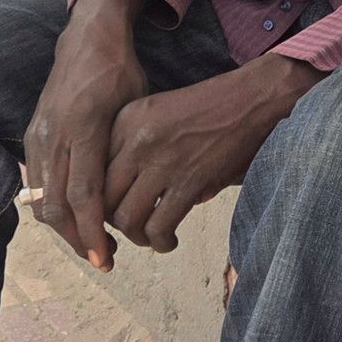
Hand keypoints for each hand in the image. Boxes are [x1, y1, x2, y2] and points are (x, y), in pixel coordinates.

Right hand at [22, 0, 151, 270]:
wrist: (85, 40)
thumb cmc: (120, 73)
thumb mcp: (137, 106)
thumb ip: (131, 149)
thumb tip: (143, 193)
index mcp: (85, 126)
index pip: (84, 193)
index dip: (92, 230)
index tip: (104, 257)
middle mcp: (55, 134)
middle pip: (57, 205)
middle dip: (77, 239)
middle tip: (102, 261)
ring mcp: (39, 135)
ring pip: (43, 198)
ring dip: (66, 228)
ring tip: (94, 244)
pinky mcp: (32, 136)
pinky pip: (38, 183)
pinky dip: (54, 207)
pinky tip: (77, 218)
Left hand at [103, 52, 323, 253]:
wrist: (249, 99)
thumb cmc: (205, 108)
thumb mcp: (156, 113)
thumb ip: (131, 147)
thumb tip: (120, 194)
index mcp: (125, 121)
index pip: (92, 171)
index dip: (95, 199)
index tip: (107, 210)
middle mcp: (136, 141)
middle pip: (104, 199)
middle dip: (112, 224)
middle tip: (128, 229)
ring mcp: (162, 162)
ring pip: (127, 219)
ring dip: (136, 237)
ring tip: (149, 237)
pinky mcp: (189, 181)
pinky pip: (160, 226)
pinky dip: (161, 242)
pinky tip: (169, 241)